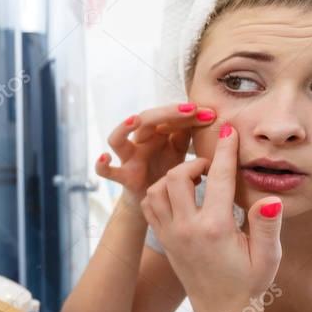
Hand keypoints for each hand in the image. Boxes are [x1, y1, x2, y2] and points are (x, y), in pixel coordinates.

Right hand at [97, 103, 216, 202]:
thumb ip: (188, 136)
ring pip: (117, 139)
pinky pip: (106, 172)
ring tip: (135, 121)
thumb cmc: (167, 171)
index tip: (210, 114)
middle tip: (189, 110)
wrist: (155, 202)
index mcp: (158, 134)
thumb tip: (210, 118)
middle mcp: (141, 142)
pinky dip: (101, 165)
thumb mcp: (181, 152)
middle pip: (147, 119)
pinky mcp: (122, 177)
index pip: (170, 116)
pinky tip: (105, 157)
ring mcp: (129, 158)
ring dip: (123, 128)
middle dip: (167, 112)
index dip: (188, 114)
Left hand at [139, 123, 283, 311]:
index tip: (228, 130)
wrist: (222, 310)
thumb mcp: (268, 256)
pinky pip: (150, 205)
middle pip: (176, 176)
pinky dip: (160, 191)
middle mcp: (187, 228)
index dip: (225, 151)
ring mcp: (170, 233)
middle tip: (211, 167)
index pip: (218, 178)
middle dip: (194, 162)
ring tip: (196, 179)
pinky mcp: (162, 238)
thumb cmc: (249, 282)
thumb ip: (268, 226)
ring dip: (174, 176)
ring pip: (157, 189)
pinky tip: (180, 193)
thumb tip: (271, 198)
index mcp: (215, 228)